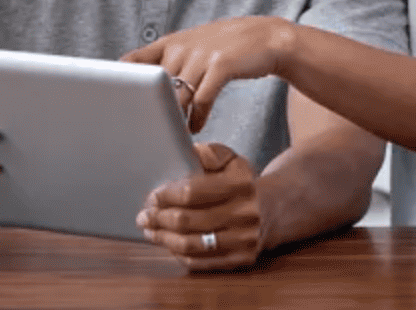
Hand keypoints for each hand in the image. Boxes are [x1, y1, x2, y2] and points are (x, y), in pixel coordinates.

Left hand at [123, 18, 294, 132]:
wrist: (269, 38)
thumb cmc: (228, 46)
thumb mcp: (195, 45)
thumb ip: (171, 61)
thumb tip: (146, 88)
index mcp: (171, 42)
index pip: (134, 61)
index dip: (122, 83)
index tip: (115, 105)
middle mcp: (182, 47)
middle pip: (154, 87)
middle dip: (152, 111)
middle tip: (147, 133)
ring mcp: (201, 55)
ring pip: (177, 96)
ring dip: (175, 120)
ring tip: (174, 136)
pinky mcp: (221, 66)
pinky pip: (202, 100)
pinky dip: (197, 118)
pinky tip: (196, 128)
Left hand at [136, 143, 264, 271]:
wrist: (271, 209)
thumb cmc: (240, 183)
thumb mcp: (230, 159)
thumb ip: (209, 154)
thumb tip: (187, 154)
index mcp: (241, 183)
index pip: (193, 192)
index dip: (167, 196)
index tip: (152, 197)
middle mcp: (245, 213)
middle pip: (189, 220)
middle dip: (160, 219)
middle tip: (143, 216)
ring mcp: (245, 239)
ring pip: (192, 244)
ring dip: (165, 239)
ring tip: (151, 232)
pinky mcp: (241, 259)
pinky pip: (202, 262)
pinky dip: (180, 254)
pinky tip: (169, 245)